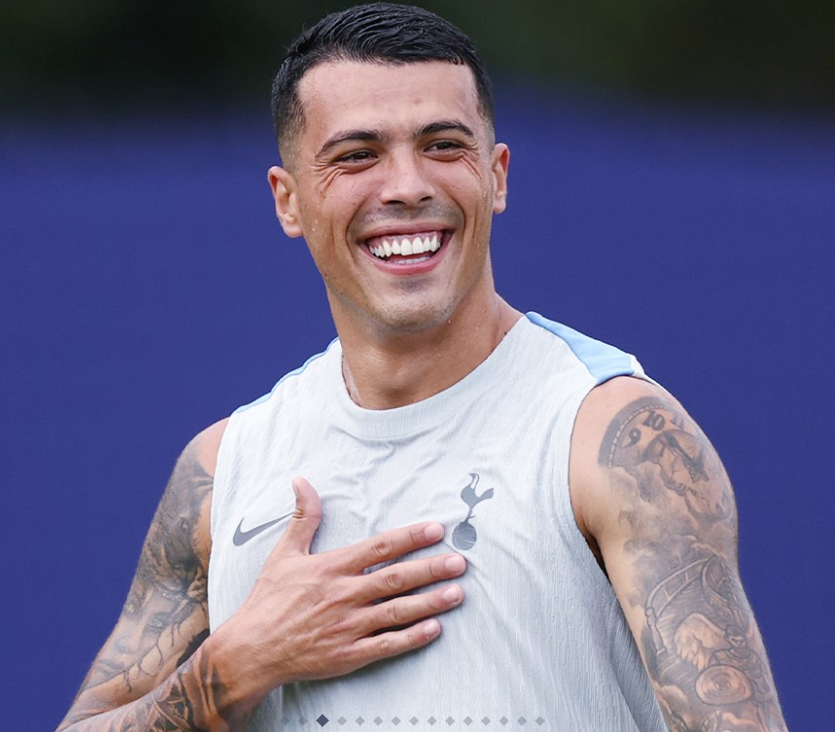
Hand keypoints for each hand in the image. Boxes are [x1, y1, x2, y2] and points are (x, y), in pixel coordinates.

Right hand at [212, 477, 465, 698]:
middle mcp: (343, 595)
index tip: (436, 529)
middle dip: (430, 569)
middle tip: (459, 562)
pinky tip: (434, 629)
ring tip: (457, 592)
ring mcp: (347, 627)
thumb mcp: (284, 553)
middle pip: (395, 579)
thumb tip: (301, 480)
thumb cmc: (268, 600)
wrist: (250, 651)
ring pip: (397, 611)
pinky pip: (386, 645)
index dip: (410, 537)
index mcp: (331, 568)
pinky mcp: (347, 655)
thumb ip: (303, 517)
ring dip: (430, 602)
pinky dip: (411, 638)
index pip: (379, 547)